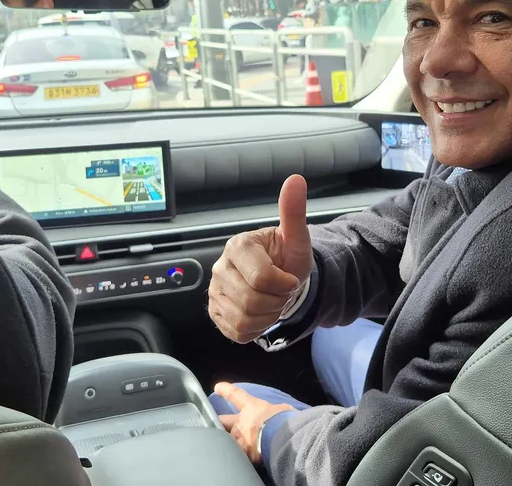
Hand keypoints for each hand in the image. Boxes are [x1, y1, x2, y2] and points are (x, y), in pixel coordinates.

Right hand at [208, 175, 312, 342]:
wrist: (279, 279)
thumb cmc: (286, 258)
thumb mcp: (296, 238)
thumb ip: (293, 211)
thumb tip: (296, 179)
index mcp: (238, 247)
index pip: (261, 278)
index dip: (283, 284)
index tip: (289, 278)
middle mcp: (220, 268)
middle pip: (251, 302)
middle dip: (276, 302)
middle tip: (281, 292)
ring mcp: (215, 292)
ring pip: (244, 320)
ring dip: (267, 317)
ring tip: (271, 302)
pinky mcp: (215, 313)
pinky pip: (236, 332)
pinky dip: (255, 329)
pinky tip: (260, 314)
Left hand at [213, 383, 294, 463]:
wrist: (283, 438)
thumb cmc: (285, 421)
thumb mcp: (282, 411)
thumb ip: (278, 413)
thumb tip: (283, 414)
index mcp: (252, 407)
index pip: (236, 395)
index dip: (226, 390)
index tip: (218, 387)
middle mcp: (242, 422)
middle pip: (223, 421)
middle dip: (219, 422)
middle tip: (217, 423)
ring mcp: (240, 439)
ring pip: (225, 440)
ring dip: (226, 442)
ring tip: (225, 446)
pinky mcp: (243, 455)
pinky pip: (236, 456)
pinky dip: (238, 458)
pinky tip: (238, 462)